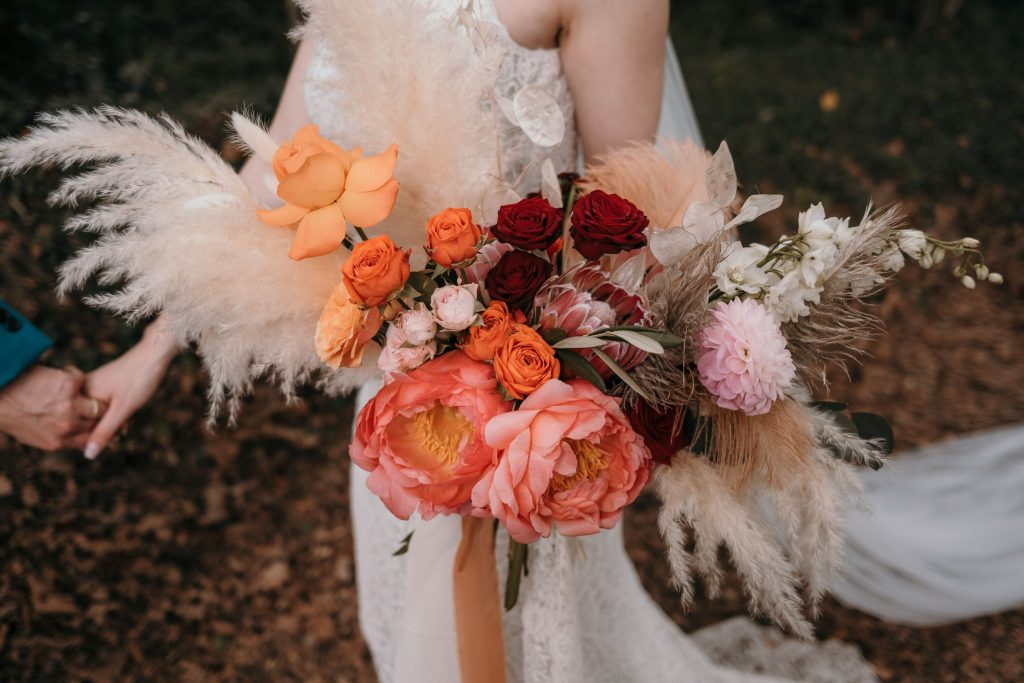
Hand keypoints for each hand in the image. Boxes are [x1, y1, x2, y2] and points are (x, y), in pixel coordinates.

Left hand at [0, 365, 106, 450]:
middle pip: (97, 422)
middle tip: (92, 402)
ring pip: (97, 404)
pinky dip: (73, 375)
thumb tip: (75, 440)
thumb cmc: (10, 413)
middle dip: (96, 413)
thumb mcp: (32, 436)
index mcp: (58, 442)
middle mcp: (67, 427)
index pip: (91, 440)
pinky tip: (60, 374)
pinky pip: (82, 379)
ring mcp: (70, 407)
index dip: (96, 430)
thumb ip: (56, 439)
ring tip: (76, 388)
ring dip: (90, 396)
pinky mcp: (70, 386)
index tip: (97, 421)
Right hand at [83, 318, 179, 458]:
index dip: (94, 438)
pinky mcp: (104, 383)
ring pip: (95, 414)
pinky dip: (113, 414)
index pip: (77, 427)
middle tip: (123, 430)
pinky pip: (102, 405)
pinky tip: (126, 419)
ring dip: (110, 423)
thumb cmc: (139, 379)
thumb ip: (105, 432)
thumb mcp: (123, 410)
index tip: (112, 441)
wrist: (155, 353)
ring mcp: (93, 385)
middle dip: (103, 431)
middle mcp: (83, 388)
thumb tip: (88, 455)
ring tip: (126, 425)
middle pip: (85, 420)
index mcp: (81, 394)